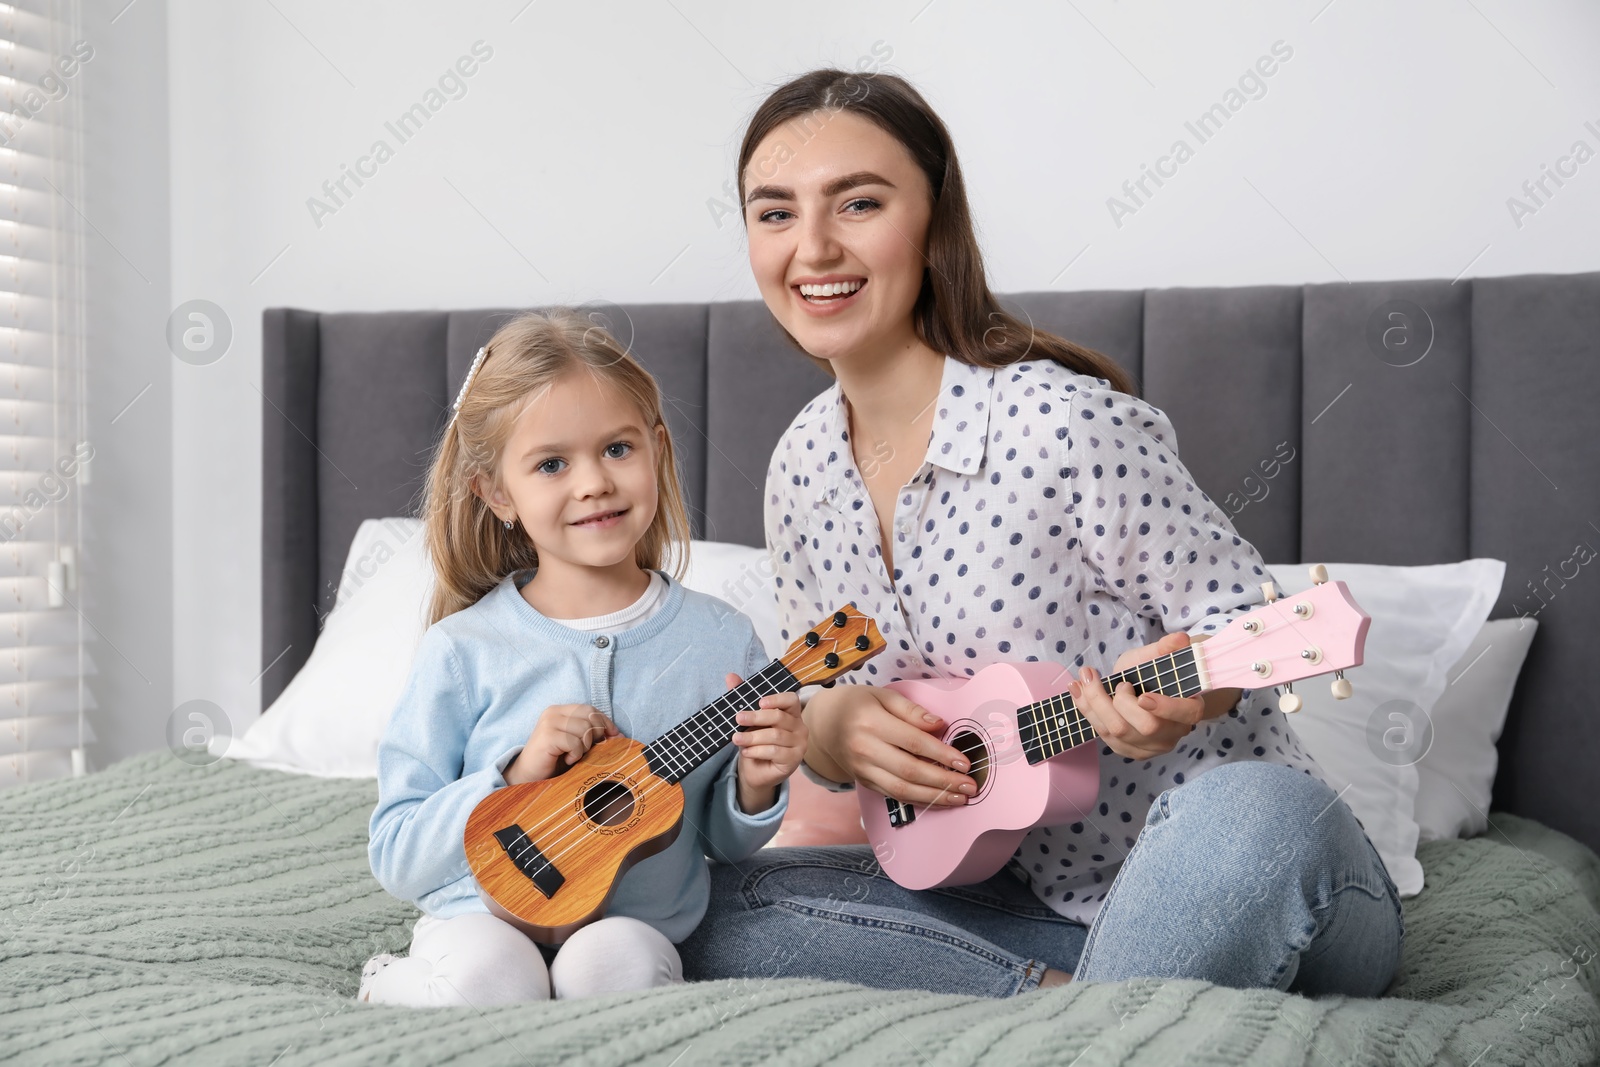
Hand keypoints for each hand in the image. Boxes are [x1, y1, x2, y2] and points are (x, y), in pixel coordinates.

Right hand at [503, 704, 618, 785]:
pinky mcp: (547, 736)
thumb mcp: (577, 744)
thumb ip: (594, 736)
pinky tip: (566, 760)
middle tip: (587, 751)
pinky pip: (575, 742)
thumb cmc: (554, 760)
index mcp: (560, 710)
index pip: (590, 709)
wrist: (528, 776)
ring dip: (584, 748)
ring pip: (584, 730)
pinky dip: (575, 754)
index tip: (613, 736)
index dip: (605, 722)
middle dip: (596, 736)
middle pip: (590, 717)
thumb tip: (621, 736)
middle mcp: (553, 712)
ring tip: (572, 756)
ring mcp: (549, 723)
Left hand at [727, 672, 805, 813]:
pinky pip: (775, 752)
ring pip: (775, 736)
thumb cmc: (755, 741)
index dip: (777, 699)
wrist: (755, 771)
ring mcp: (799, 745)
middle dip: (756, 717)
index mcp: (791, 713)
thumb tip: (730, 676)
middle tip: (738, 718)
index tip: (759, 702)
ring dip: (752, 737)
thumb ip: (742, 698)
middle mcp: (799, 727)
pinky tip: (746, 751)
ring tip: (736, 738)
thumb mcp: (747, 720)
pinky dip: (757, 751)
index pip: (791, 700)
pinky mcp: (794, 760)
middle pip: (779, 717)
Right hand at [804, 683, 975, 806]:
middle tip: (970, 786)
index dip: (941, 754)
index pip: (913, 742)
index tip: (964, 762)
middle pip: (910, 771)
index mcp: (870, 722)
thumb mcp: (882, 695)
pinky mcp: (864, 782)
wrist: (823, 724)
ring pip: (902, 790)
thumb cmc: (857, 704)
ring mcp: (862, 770)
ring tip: (960, 798)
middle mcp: (864, 749)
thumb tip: (939, 725)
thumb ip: (911, 710)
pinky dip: (919, 800)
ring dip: (935, 797)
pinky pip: (894, 795)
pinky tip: (939, 800)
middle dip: (944, 781)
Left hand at [1069, 631, 1214, 760]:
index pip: (1186, 714)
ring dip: (1096, 702)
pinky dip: (1086, 709)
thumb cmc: (1151, 672)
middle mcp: (1172, 734)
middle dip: (1123, 703)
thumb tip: (1180, 637)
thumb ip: (1166, 648)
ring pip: (1119, 732)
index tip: (1142, 697)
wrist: (1139, 688)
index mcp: (1188, 709)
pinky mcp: (1126, 750)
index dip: (1166, 708)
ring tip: (1086, 677)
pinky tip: (1077, 689)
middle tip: (1119, 683)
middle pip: (1147, 727)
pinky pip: (1103, 734)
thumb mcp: (1156, 656)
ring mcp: (1149, 747)